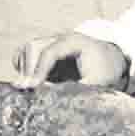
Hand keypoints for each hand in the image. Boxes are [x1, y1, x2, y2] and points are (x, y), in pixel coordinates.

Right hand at [15, 30, 129, 87]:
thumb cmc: (106, 71)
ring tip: (31, 87)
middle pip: (33, 47)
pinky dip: (23, 66)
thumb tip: (53, 98)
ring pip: (26, 49)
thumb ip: (79, 89)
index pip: (50, 52)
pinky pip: (25, 54)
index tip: (32, 87)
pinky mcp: (45, 48)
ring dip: (24, 68)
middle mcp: (61, 37)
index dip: (39, 70)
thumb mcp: (99, 82)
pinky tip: (32, 81)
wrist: (111, 61)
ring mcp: (51, 41)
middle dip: (28, 69)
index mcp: (76, 41)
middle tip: (29, 90)